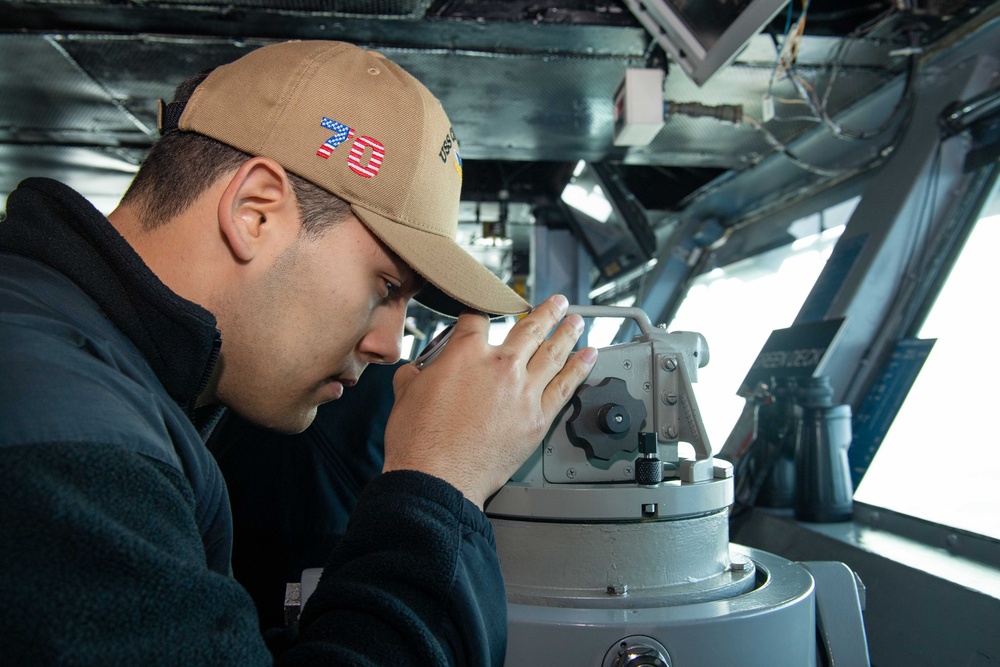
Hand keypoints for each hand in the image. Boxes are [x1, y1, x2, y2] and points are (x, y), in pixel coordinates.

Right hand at [383, 295, 597, 508]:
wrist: (438, 478)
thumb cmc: (420, 441)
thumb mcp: (406, 393)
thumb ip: (415, 374)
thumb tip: (415, 371)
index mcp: (467, 352)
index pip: (478, 319)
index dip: (479, 313)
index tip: (484, 314)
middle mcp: (501, 365)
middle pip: (530, 328)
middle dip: (546, 312)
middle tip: (557, 303)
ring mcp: (524, 391)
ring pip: (554, 352)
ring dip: (568, 333)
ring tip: (576, 322)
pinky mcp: (538, 418)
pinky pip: (566, 386)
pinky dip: (580, 368)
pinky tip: (588, 357)